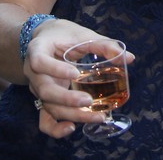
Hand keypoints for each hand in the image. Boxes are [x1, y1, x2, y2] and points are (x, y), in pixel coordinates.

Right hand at [24, 21, 135, 137]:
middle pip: (44, 90)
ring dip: (71, 115)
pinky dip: (55, 129)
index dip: (55, 69)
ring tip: (97, 116)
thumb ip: (103, 45)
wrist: (45, 38)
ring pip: (48, 106)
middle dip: (67, 99)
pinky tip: (72, 129)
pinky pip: (44, 120)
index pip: (39, 62)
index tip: (75, 72)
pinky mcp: (44, 100)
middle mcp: (33, 72)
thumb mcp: (81, 34)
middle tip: (89, 100)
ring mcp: (37, 88)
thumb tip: (130, 57)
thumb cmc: (63, 34)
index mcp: (38, 50)